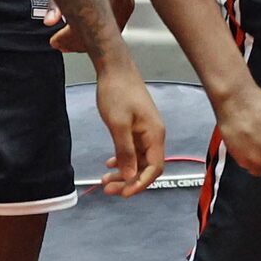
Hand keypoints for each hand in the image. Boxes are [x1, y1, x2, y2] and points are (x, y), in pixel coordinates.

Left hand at [94, 65, 166, 195]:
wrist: (114, 68)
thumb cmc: (117, 93)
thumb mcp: (118, 124)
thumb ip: (126, 151)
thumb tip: (130, 176)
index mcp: (155, 135)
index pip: (155, 168)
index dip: (141, 183)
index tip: (123, 193)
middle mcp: (154, 135)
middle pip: (146, 167)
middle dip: (128, 181)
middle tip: (108, 190)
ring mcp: (145, 132)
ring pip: (137, 160)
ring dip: (123, 172)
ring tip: (105, 181)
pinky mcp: (136, 127)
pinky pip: (132, 150)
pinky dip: (122, 159)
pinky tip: (110, 163)